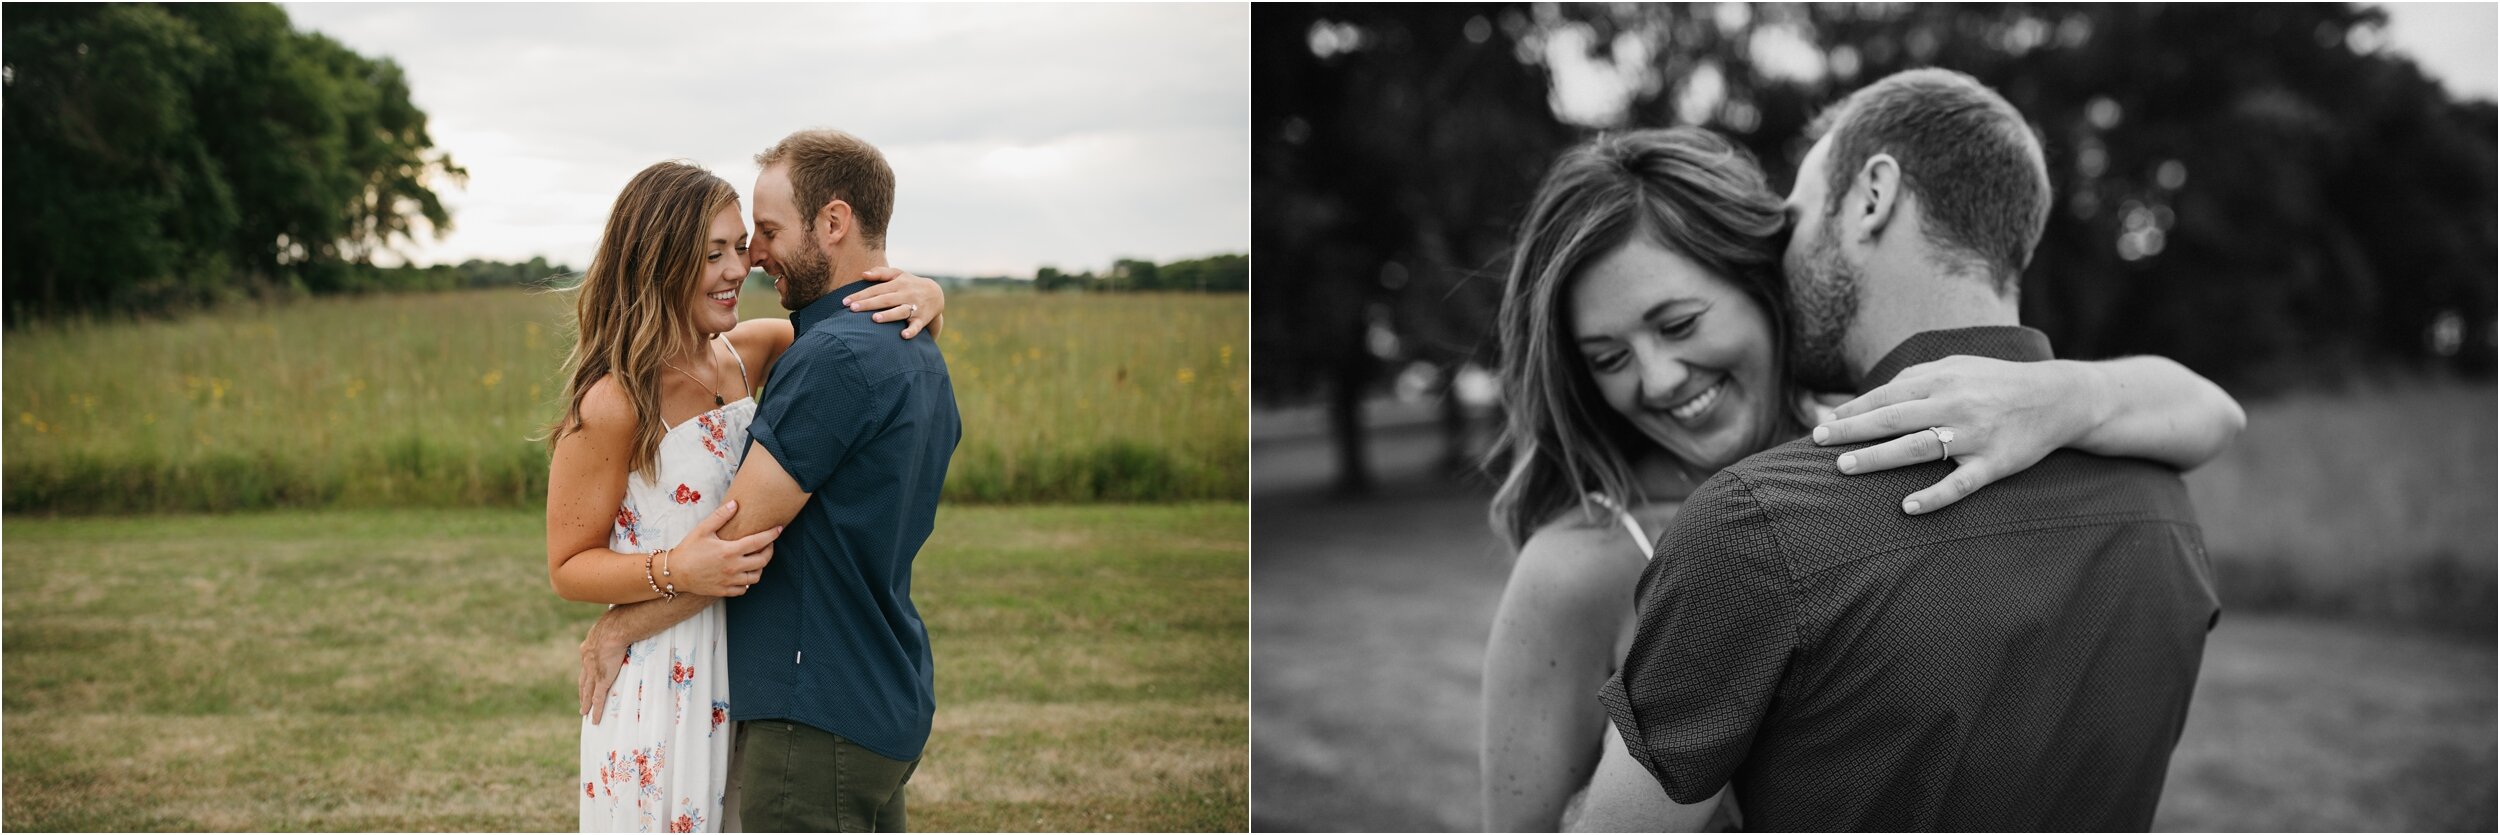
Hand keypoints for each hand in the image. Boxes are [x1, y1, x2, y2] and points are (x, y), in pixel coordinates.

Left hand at [578, 617, 627, 723]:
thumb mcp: (611, 625)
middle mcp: (586, 661)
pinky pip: (598, 699)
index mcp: (587, 647)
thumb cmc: (618, 622)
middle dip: (582, 692)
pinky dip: (596, 710)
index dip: (585, 674)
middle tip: (582, 702)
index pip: (585, 665)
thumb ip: (613, 629)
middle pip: (583, 681)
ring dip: (585, 703)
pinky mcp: (602, 680)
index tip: (586, 681)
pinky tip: (594, 720)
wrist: (616, 628)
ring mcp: (593, 672)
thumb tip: (624, 622)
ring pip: (587, 692)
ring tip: (584, 712)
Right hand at [666, 500, 781, 596]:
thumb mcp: (702, 529)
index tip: (779, 528)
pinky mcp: (724, 591)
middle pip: (762, 561)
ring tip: (757, 558)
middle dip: (769, 551)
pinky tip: (744, 573)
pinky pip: (744, 589)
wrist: (674, 573)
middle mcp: (733, 567)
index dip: (771, 534)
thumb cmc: (688, 549)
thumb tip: (735, 503)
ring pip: (756, 577)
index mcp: (729, 551)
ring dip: (760, 567)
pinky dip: (747, 581)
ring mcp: (729, 581)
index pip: (758, 542)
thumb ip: (720, 516)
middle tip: (768, 544)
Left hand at [847, 266, 943, 338]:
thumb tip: (863, 274)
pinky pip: (917, 326)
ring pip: (900, 311)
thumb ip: (881, 272)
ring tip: (874, 319)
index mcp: (897, 284)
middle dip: (868, 304)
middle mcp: (905, 294)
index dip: (860, 295)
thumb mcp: (899, 274)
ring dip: (888, 315)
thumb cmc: (910, 284)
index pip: (876, 289)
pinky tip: (903, 335)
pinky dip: (911, 331)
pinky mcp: (922, 319)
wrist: (936, 294)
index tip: (845, 302)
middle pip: (885, 299)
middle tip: (852, 309)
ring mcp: (914, 307)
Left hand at [1810, 355, 2100, 514]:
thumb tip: (1875, 393)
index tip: (1824, 422)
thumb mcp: (1958, 366)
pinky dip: (1934, 496)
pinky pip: (1960, 483)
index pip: (1886, 395)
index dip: (1853, 409)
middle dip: (1852, 430)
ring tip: (1845, 467)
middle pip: (1893, 419)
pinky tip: (1907, 507)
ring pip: (1918, 448)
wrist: (2058, 397)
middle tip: (1817, 442)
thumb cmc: (1997, 382)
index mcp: (1942, 380)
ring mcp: (1974, 436)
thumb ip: (1916, 376)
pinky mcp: (1994, 464)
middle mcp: (1954, 405)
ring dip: (1878, 458)